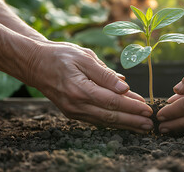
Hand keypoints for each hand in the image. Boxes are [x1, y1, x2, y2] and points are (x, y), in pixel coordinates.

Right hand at [26, 41, 152, 132]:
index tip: (146, 108)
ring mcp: (73, 111)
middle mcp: (76, 105)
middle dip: (132, 121)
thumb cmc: (60, 56)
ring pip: (103, 121)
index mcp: (80, 89)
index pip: (112, 101)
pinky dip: (111, 122)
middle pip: (109, 116)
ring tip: (141, 127)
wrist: (34, 63)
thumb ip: (105, 74)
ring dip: (124, 124)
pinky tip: (123, 123)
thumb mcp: (84, 57)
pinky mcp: (72, 112)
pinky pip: (95, 120)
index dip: (131, 106)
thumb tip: (125, 86)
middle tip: (149, 124)